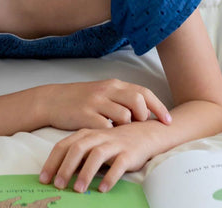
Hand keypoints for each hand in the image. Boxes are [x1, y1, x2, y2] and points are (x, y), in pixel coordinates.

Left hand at [39, 121, 161, 193]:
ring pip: (96, 155)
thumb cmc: (114, 142)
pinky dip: (110, 177)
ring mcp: (113, 144)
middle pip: (78, 148)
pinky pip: (118, 165)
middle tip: (58, 184)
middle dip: (66, 167)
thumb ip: (78, 154)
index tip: (43, 178)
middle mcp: (98, 137)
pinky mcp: (129, 153)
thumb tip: (57, 173)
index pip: (64, 145)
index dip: (52, 161)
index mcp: (86, 134)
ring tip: (78, 189)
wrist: (144, 133)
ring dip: (85, 172)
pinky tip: (103, 189)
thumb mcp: (93, 143)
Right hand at [42, 79, 170, 130]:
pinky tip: (106, 137)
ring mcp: (96, 102)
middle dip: (144, 117)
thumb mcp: (103, 93)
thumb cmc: (81, 99)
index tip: (168, 121)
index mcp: (114, 84)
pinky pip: (107, 127)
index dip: (158, 107)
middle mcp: (107, 90)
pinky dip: (110, 134)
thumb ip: (121, 99)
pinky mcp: (86, 115)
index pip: (143, 92)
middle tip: (139, 127)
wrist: (53, 100)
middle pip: (138, 101)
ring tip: (120, 132)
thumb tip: (144, 113)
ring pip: (124, 115)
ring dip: (127, 127)